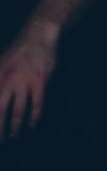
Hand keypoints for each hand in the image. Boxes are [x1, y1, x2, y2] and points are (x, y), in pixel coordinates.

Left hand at [0, 21, 58, 141]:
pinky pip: (37, 103)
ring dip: (15, 126)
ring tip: (13, 136)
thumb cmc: (20, 49)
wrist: (38, 34)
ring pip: (18, 110)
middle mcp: (9, 80)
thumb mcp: (2, 62)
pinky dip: (34, 116)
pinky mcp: (40, 81)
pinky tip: (32, 125)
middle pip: (1, 110)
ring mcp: (25, 81)